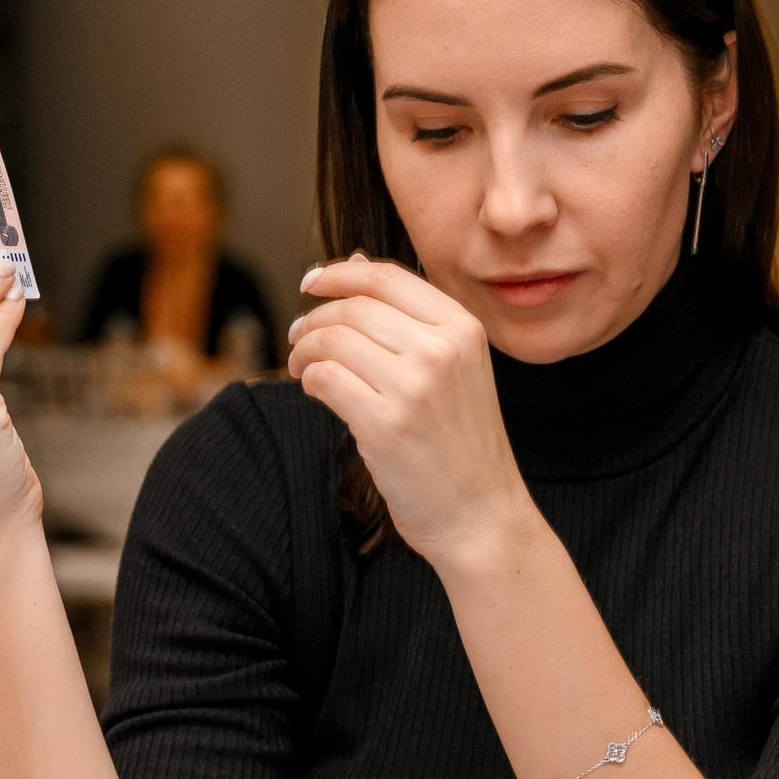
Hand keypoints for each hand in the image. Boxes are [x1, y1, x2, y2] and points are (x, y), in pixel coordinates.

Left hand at [287, 255, 533, 572]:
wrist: (482, 515)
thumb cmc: (462, 444)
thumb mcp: (456, 368)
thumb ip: (411, 319)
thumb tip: (355, 263)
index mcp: (463, 329)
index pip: (386, 278)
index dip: (338, 273)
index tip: (311, 283)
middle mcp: (442, 350)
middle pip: (353, 307)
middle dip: (314, 318)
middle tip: (297, 336)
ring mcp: (414, 387)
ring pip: (332, 340)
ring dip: (304, 350)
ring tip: (301, 367)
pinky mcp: (385, 424)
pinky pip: (324, 379)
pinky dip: (309, 381)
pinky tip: (315, 392)